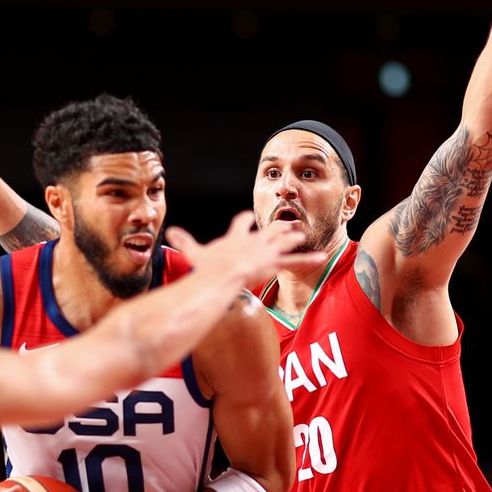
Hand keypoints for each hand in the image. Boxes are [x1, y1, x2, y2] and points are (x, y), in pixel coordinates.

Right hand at [166, 212, 322, 289]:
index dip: (243, 221)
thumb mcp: (194, 252)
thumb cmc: (210, 265)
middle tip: (284, 222)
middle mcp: (254, 240)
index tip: (247, 217)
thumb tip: (169, 232)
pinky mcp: (275, 263)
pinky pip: (295, 260)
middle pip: (267, 229)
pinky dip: (309, 258)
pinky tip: (322, 256)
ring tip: (300, 233)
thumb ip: (184, 242)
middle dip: (276, 226)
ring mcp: (266, 250)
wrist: (224, 273)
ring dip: (291, 237)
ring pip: (283, 241)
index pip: (241, 224)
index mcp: (236, 237)